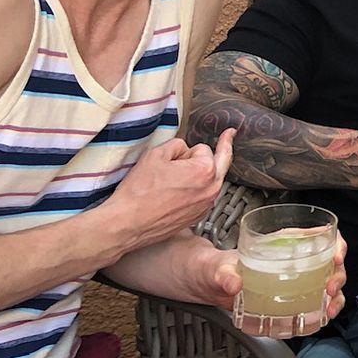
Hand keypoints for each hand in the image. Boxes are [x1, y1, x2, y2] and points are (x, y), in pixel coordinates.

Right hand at [99, 130, 236, 246]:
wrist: (129, 222)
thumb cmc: (139, 192)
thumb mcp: (155, 155)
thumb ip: (177, 145)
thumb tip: (185, 149)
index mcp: (205, 171)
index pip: (203, 149)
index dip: (185, 151)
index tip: (185, 151)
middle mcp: (212, 189)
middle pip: (220, 162)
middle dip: (222, 149)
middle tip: (229, 135)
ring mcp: (206, 204)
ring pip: (209, 180)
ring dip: (200, 174)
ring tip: (175, 179)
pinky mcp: (198, 216)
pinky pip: (202, 196)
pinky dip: (195, 190)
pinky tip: (176, 192)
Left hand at [198, 233, 348, 319]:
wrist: (206, 286)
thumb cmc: (214, 268)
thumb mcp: (217, 266)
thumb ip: (224, 273)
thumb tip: (234, 283)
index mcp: (284, 243)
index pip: (321, 237)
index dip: (336, 245)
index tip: (335, 257)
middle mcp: (294, 262)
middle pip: (330, 265)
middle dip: (337, 277)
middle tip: (330, 289)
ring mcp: (294, 282)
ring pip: (326, 288)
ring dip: (333, 300)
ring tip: (328, 310)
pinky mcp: (288, 301)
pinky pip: (311, 308)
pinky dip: (317, 316)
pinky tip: (315, 322)